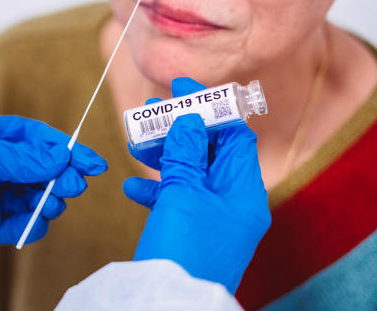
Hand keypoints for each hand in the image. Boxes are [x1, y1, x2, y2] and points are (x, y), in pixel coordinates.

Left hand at [0, 114, 106, 262]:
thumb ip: (11, 158)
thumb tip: (56, 160)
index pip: (35, 139)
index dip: (64, 149)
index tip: (91, 163)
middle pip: (42, 169)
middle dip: (62, 176)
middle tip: (74, 186)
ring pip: (35, 197)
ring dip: (49, 200)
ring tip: (50, 204)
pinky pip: (20, 226)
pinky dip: (32, 226)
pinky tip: (33, 223)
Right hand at [123, 78, 270, 293]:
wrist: (170, 306)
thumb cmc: (183, 250)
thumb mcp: (183, 193)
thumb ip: (186, 151)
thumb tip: (190, 117)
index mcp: (244, 192)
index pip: (234, 134)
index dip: (208, 107)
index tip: (180, 88)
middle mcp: (234, 204)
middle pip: (211, 151)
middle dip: (180, 128)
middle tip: (151, 112)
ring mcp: (213, 220)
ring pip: (190, 173)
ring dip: (164, 154)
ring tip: (136, 143)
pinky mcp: (192, 233)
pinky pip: (177, 199)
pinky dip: (156, 187)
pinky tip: (132, 186)